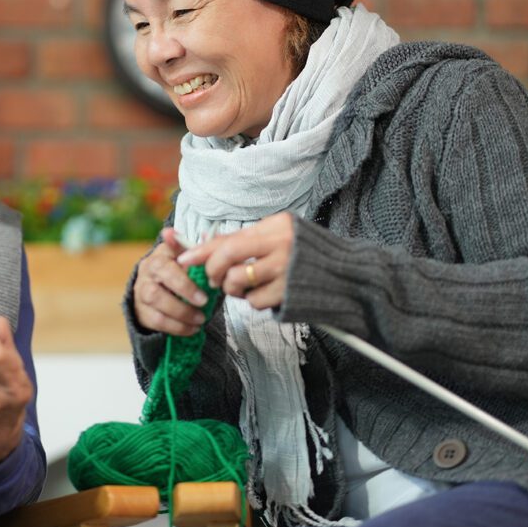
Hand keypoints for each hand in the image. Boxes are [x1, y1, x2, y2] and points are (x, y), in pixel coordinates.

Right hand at [133, 228, 210, 335]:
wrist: (159, 292)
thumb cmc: (180, 274)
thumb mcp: (188, 261)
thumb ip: (199, 251)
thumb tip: (209, 236)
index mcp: (162, 254)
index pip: (169, 250)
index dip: (178, 251)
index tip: (196, 264)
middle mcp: (148, 269)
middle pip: (161, 273)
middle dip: (184, 289)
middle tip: (204, 301)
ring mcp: (141, 290)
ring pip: (156, 299)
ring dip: (181, 312)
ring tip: (201, 318)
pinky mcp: (141, 311)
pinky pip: (157, 320)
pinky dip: (177, 327)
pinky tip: (192, 328)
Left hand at [177, 213, 293, 309]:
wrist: (344, 275)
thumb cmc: (304, 254)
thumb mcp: (275, 237)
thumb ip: (242, 240)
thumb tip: (202, 245)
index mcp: (275, 225)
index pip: (229, 238)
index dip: (202, 250)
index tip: (183, 259)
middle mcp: (280, 244)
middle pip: (228, 256)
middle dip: (213, 271)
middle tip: (214, 279)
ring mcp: (285, 269)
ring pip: (237, 281)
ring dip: (234, 288)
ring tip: (246, 286)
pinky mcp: (289, 292)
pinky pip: (254, 301)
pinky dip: (254, 301)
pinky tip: (266, 294)